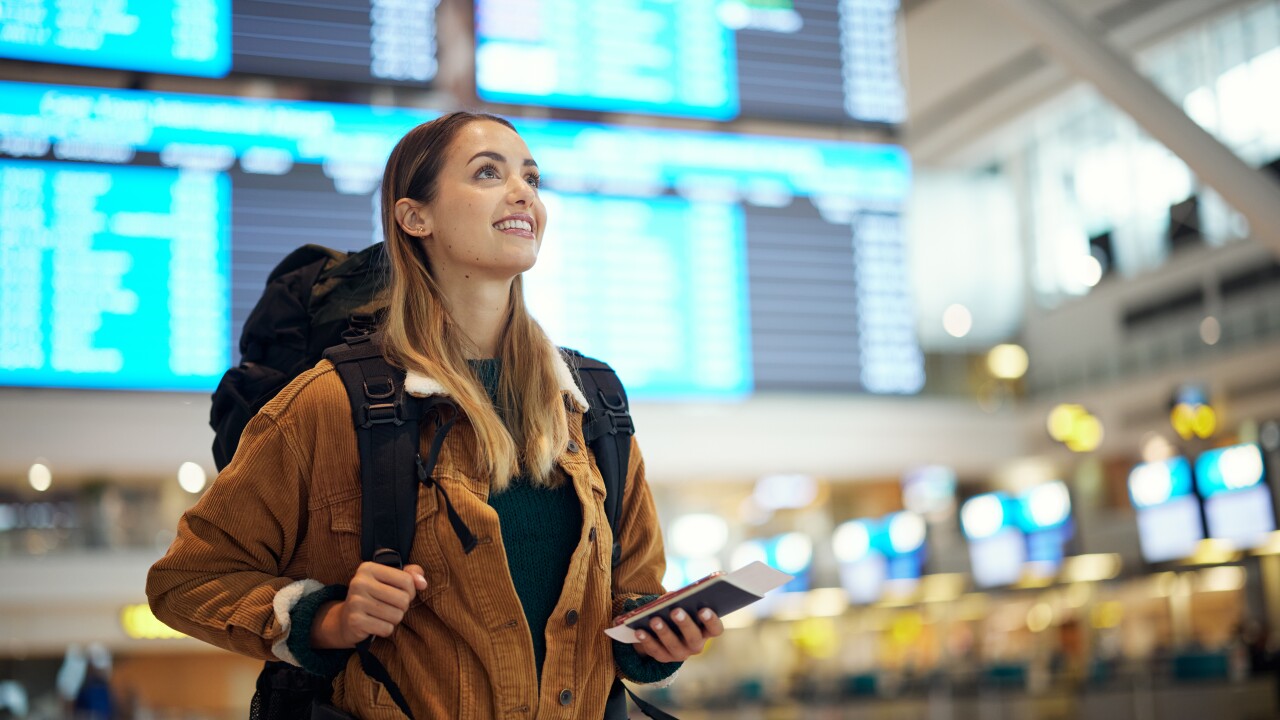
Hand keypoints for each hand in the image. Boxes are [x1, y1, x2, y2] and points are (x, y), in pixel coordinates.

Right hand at [312, 562, 426, 647]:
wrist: (345, 619)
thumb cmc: (374, 596)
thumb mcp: (390, 580)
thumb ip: (410, 575)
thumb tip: (423, 583)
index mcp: (368, 568)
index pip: (406, 580)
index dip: (410, 591)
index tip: (400, 593)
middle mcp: (359, 582)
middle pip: (403, 599)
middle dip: (402, 607)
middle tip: (390, 607)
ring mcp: (355, 602)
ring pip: (396, 616)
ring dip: (394, 619)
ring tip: (382, 615)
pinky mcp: (355, 621)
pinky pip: (386, 628)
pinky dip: (385, 629)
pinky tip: (375, 624)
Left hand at [625, 608, 723, 662]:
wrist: (664, 634)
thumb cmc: (678, 613)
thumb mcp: (682, 606)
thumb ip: (682, 601)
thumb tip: (673, 596)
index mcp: (706, 631)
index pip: (715, 629)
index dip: (711, 621)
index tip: (703, 609)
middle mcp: (696, 645)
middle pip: (693, 638)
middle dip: (684, 624)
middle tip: (675, 611)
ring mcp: (680, 654)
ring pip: (673, 646)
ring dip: (664, 632)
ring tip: (654, 620)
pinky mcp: (663, 658)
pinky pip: (655, 650)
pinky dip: (647, 640)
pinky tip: (639, 630)